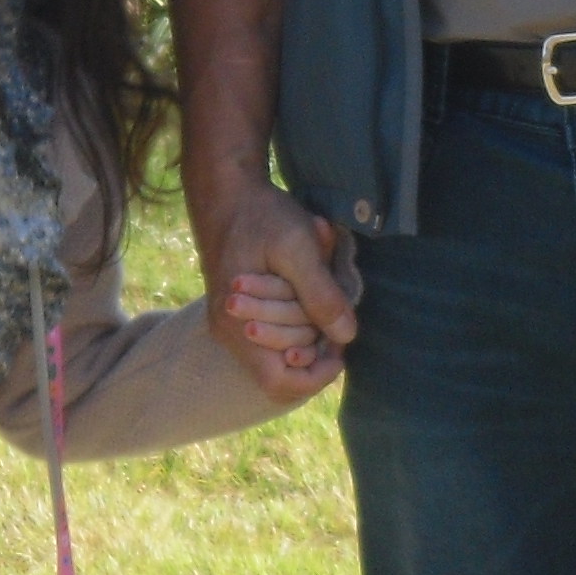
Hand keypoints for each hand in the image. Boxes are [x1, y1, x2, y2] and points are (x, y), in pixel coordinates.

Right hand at [199, 183, 355, 397]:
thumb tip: (348, 335)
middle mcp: (230, 332)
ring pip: (282, 350)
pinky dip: (298, 316)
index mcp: (237, 324)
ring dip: (309, 327)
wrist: (227, 190)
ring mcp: (233, 323)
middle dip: (317, 343)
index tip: (341, 346)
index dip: (317, 375)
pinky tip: (306, 287)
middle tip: (334, 307)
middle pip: (287, 368)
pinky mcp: (241, 311)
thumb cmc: (260, 216)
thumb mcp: (297, 248)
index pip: (280, 384)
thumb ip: (321, 294)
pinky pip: (275, 332)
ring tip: (318, 287)